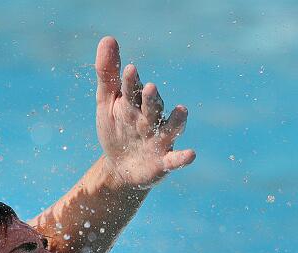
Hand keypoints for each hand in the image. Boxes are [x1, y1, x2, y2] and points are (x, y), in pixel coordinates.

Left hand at [95, 37, 195, 189]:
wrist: (120, 168)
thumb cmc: (116, 130)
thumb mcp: (107, 103)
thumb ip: (108, 74)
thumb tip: (108, 38)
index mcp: (135, 104)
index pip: (133, 90)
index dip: (132, 82)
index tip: (130, 70)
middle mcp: (151, 119)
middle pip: (153, 106)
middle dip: (152, 99)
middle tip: (150, 88)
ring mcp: (159, 139)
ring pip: (170, 128)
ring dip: (176, 121)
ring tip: (181, 111)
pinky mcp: (163, 161)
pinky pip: (175, 159)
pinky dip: (183, 157)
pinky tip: (190, 154)